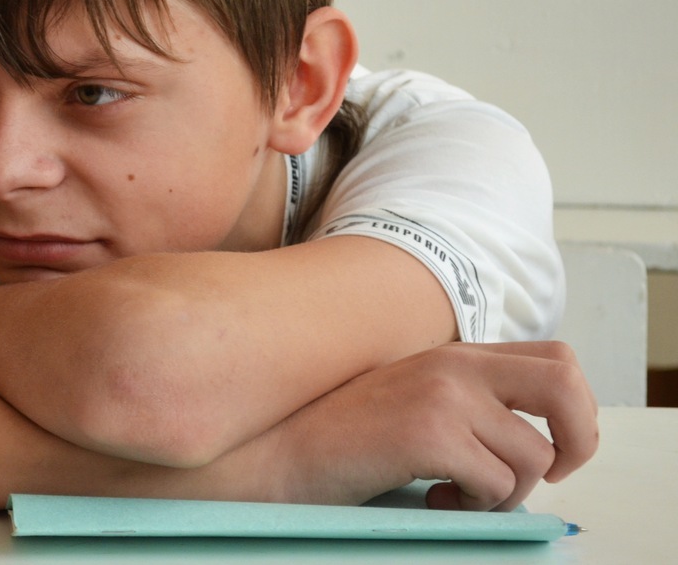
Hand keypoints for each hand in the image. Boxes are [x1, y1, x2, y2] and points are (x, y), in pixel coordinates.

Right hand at [262, 341, 598, 510]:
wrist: (282, 449)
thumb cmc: (346, 434)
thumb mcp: (415, 395)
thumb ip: (470, 398)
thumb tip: (537, 436)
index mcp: (456, 353)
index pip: (557, 359)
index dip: (575, 409)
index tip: (552, 446)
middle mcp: (455, 364)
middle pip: (565, 385)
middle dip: (577, 440)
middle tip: (549, 474)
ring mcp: (442, 395)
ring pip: (533, 456)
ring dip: (507, 492)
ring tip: (459, 493)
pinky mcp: (428, 434)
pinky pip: (496, 485)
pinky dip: (475, 507)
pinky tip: (435, 498)